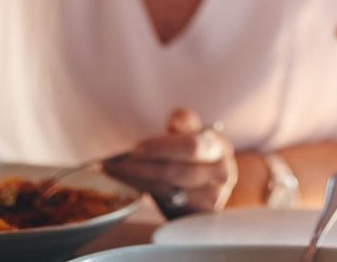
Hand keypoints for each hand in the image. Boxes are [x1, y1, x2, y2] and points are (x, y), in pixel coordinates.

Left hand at [106, 108, 236, 212]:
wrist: (213, 185)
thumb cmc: (197, 155)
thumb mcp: (194, 132)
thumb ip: (184, 120)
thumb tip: (175, 121)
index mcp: (218, 147)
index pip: (190, 146)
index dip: (161, 147)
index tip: (134, 148)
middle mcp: (221, 173)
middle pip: (175, 171)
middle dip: (141, 166)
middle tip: (115, 163)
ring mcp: (213, 197)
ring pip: (167, 189)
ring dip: (137, 180)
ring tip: (115, 172)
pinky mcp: (200, 215)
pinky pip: (166, 204)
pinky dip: (146, 192)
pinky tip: (131, 184)